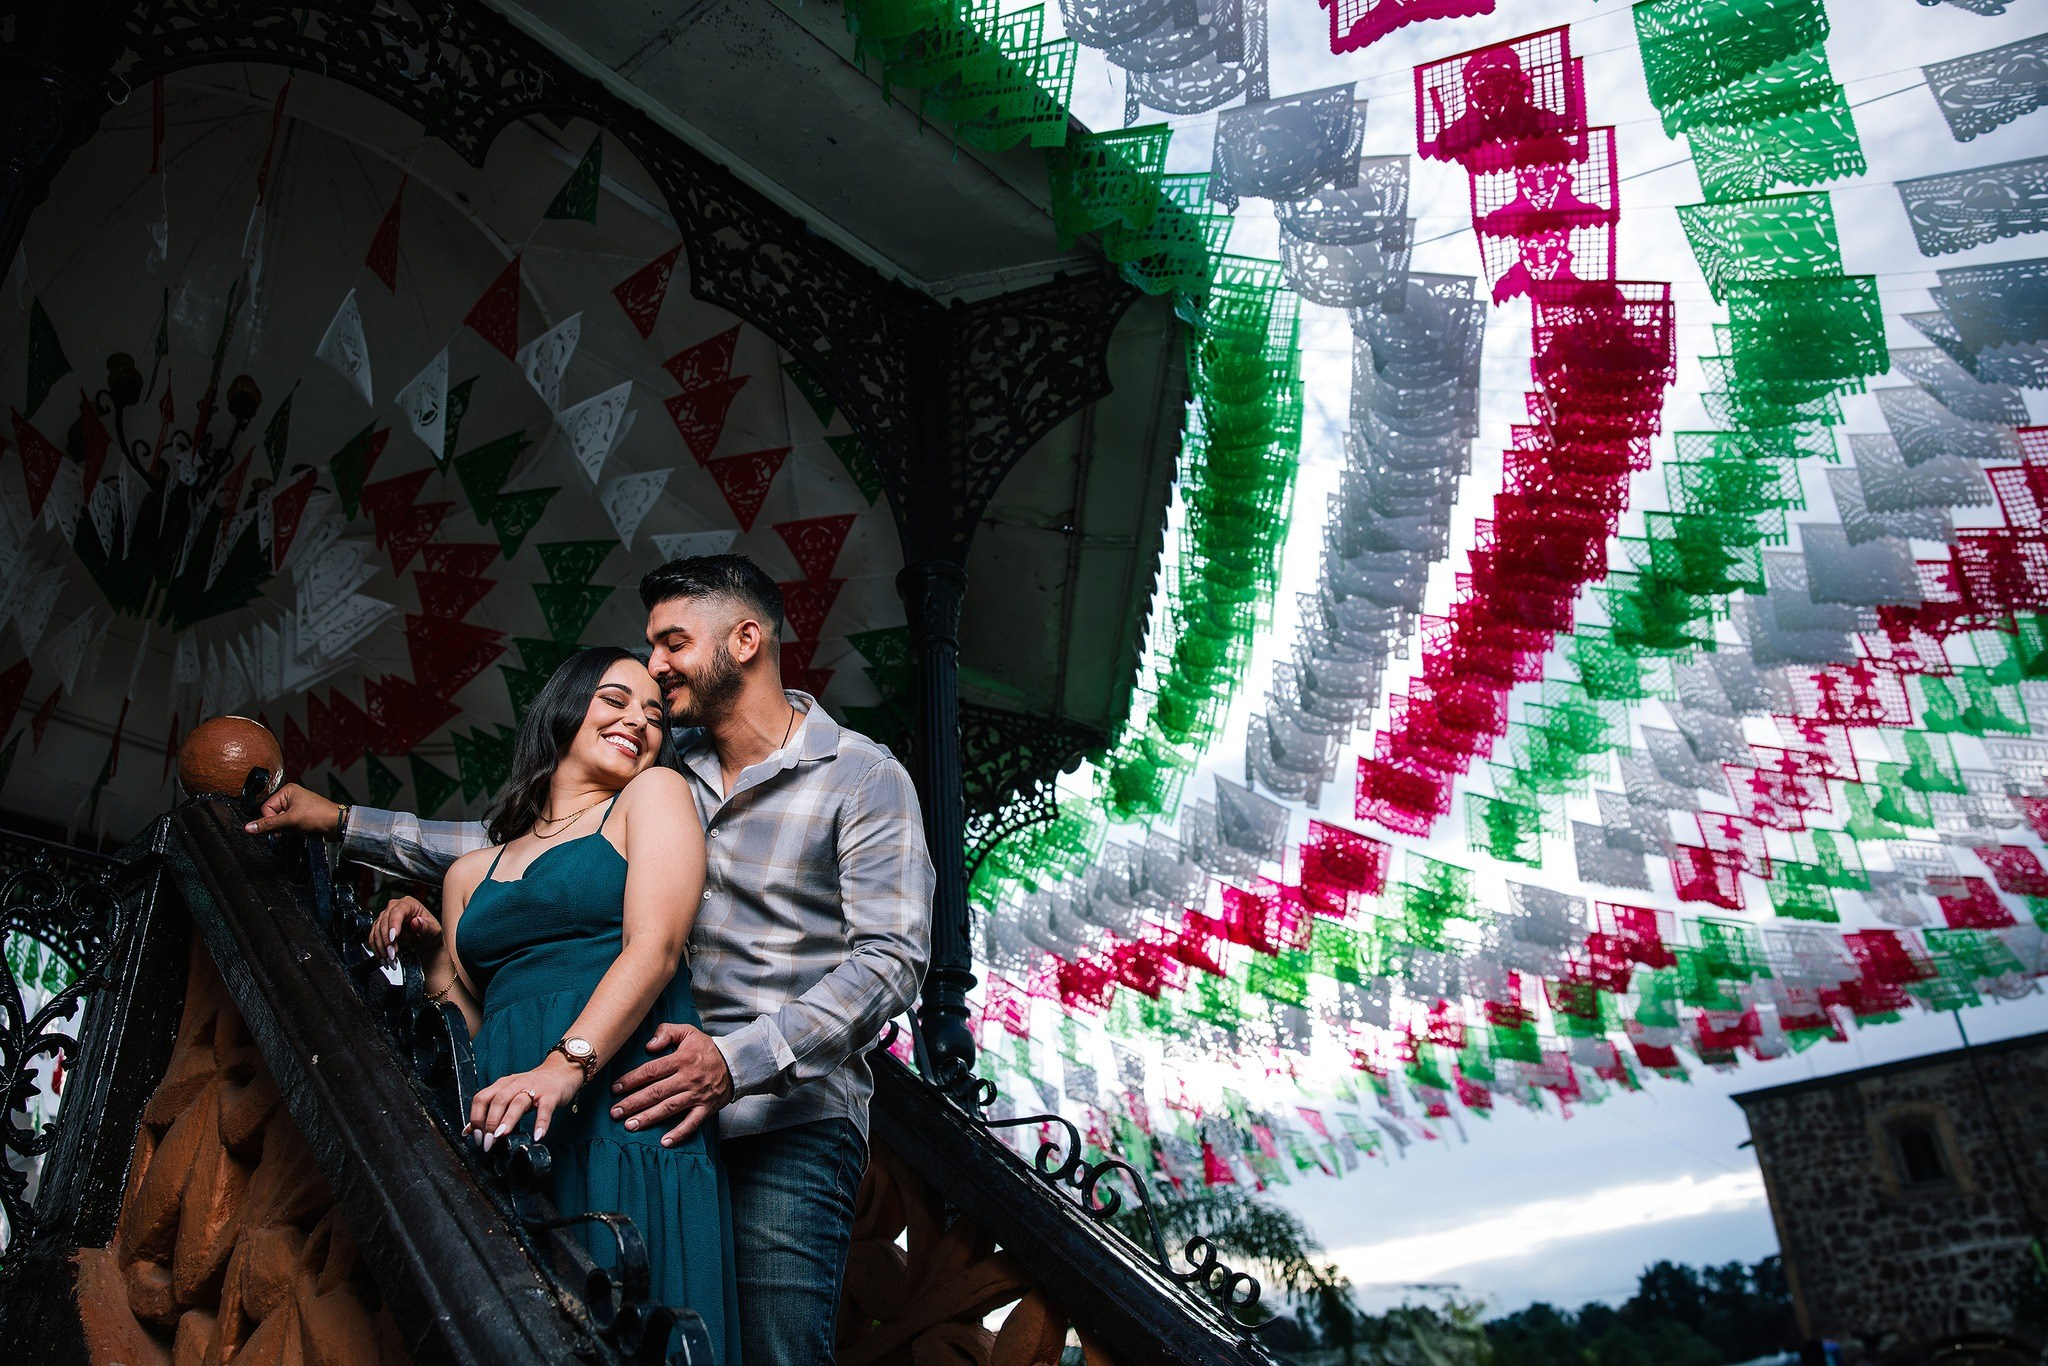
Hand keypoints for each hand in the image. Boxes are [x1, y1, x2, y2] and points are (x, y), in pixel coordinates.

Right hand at [245, 782, 342, 836]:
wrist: (337, 825)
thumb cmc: (318, 815)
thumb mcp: (290, 820)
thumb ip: (268, 825)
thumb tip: (248, 828)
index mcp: (287, 791)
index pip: (266, 808)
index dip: (270, 820)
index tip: (277, 828)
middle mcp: (290, 797)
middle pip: (273, 816)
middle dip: (281, 825)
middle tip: (292, 827)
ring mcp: (296, 808)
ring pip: (280, 824)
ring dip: (288, 829)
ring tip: (300, 827)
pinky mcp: (300, 818)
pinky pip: (289, 827)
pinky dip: (294, 831)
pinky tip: (303, 830)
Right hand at [366, 895, 442, 964]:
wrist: (424, 944)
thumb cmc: (430, 934)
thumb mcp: (434, 931)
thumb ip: (426, 927)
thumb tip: (416, 921)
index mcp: (409, 904)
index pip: (397, 911)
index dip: (393, 924)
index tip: (393, 937)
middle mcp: (395, 908)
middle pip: (384, 922)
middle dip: (387, 940)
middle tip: (392, 954)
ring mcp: (385, 918)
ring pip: (376, 931)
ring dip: (381, 947)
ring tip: (390, 959)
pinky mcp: (379, 928)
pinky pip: (373, 938)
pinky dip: (377, 950)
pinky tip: (383, 958)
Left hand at [468, 1056, 581, 1146]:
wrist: (561, 1071)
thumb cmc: (533, 1086)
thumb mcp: (509, 1094)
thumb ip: (490, 1111)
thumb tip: (469, 1130)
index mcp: (503, 1084)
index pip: (482, 1098)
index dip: (476, 1118)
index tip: (477, 1137)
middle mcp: (516, 1084)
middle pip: (498, 1100)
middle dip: (490, 1122)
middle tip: (488, 1142)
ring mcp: (535, 1089)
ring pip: (518, 1102)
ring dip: (508, 1120)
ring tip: (502, 1136)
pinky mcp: (551, 1095)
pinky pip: (545, 1109)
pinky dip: (541, 1123)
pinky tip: (538, 1136)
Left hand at [609, 1023, 733, 1146]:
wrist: (735, 1064)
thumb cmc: (706, 1049)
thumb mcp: (688, 1032)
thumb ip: (667, 1032)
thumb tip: (649, 1045)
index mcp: (681, 1059)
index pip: (651, 1070)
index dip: (632, 1079)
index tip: (616, 1088)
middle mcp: (687, 1079)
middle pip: (656, 1092)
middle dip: (633, 1103)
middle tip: (615, 1113)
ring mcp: (696, 1095)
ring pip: (669, 1108)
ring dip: (648, 1118)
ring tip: (629, 1126)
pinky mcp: (705, 1108)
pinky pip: (692, 1123)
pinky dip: (679, 1133)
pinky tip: (664, 1142)